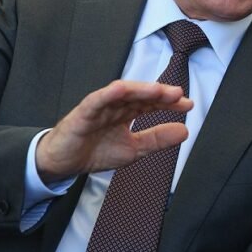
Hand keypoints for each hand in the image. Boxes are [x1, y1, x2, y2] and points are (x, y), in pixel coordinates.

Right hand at [36, 80, 191, 181]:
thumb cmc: (95, 151)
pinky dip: (108, 93)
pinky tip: (121, 89)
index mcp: (128, 112)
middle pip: (140, 94)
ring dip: (140, 89)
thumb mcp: (134, 149)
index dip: (170, 103)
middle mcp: (116, 105)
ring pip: (121, 93)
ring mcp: (100, 106)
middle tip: (177, 95)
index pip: (152, 103)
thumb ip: (157, 139)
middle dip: (159, 94)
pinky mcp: (83, 112)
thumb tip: (185, 131)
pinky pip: (97, 100)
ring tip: (157, 90)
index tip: (188, 105)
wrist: (64, 163)